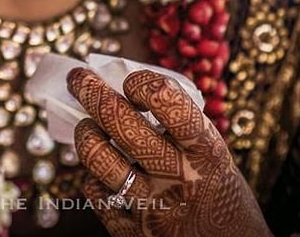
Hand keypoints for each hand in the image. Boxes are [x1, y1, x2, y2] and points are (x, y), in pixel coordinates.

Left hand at [66, 68, 270, 235]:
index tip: (130, 82)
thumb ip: (179, 128)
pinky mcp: (133, 234)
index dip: (141, 84)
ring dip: (86, 134)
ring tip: (87, 127)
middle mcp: (179, 178)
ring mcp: (153, 207)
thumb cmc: (220, 195)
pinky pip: (96, 196)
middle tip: (79, 78)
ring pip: (99, 157)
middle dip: (91, 91)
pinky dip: (93, 179)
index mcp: (206, 153)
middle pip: (121, 122)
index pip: (168, 104)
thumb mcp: (214, 157)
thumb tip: (126, 90)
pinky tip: (101, 173)